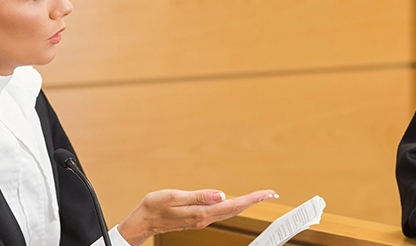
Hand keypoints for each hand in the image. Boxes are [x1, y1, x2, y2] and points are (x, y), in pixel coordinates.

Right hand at [116, 188, 278, 245]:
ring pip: (230, 211)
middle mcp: (204, 218)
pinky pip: (222, 212)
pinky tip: (238, 202)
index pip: (232, 204)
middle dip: (255, 201)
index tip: (267, 193)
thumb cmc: (155, 207)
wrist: (143, 222)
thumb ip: (199, 196)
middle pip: (235, 209)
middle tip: (271, 192)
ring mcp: (202, 219)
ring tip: (259, 196)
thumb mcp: (174, 197)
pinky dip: (235, 206)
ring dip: (246, 204)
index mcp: (201, 212)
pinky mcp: (198, 218)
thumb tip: (222, 194)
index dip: (252, 199)